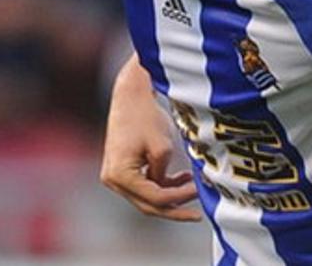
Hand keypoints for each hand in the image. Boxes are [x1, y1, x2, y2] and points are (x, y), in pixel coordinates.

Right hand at [100, 58, 200, 220]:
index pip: (154, 198)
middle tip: (197, 215)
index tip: (199, 191)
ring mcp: (115, 177)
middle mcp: (113, 180)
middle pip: (147, 205)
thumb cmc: (145, 116)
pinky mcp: (122, 170)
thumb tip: (167, 190)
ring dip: (170, 197)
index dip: (179, 198)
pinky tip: (183, 179)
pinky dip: (162, 185)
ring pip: (146, 198)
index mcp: (120, 175)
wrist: (130, 95)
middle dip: (174, 209)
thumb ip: (164, 174)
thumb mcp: (162, 147)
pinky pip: (144, 186)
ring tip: (194, 189)